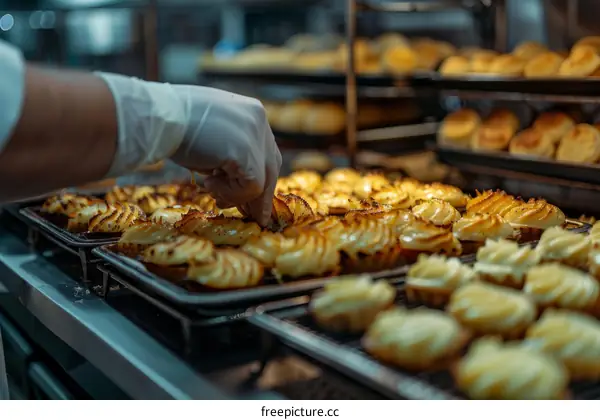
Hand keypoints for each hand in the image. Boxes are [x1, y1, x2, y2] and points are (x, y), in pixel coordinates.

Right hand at [96, 73, 280, 225]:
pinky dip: (230, 193)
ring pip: (262, 181)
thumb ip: (230, 151)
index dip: (260, 178)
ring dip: (235, 194)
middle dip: (258, 196)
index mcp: (251, 111)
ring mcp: (254, 134)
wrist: (156, 116)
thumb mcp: (212, 134)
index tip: (251, 201)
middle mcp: (258, 118)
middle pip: (271, 167)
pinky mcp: (246, 152)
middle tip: (250, 216)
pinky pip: (251, 186)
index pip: (266, 152)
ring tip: (211, 191)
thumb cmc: (173, 124)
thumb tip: (237, 180)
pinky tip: (208, 183)